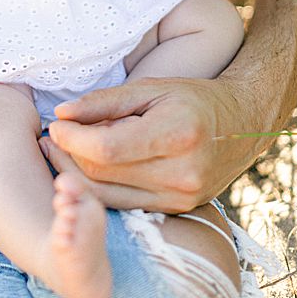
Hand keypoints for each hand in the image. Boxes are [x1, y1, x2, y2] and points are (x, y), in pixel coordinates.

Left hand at [42, 76, 249, 212]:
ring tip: (62, 148)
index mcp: (177, 135)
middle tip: (53, 134)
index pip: (107, 148)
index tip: (55, 124)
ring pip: (107, 194)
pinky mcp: (177, 209)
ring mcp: (181, 197)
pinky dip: (99, 186)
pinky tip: (88, 165)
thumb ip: (103, 102)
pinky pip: (122, 203)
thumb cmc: (191, 99)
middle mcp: (182, 173)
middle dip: (69, 154)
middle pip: (102, 173)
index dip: (72, 138)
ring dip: (76, 173)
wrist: (243, 125)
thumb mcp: (149, 88)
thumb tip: (61, 115)